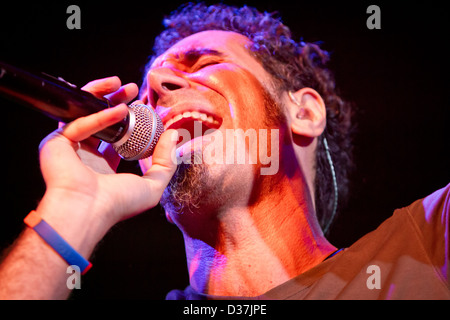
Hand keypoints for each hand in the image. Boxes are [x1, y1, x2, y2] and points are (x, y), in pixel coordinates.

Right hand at [37, 77, 176, 236]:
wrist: (89, 211)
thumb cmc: (118, 203)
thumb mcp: (153, 185)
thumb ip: (166, 162)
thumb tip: (173, 135)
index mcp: (102, 165)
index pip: (115, 136)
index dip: (129, 119)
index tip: (143, 105)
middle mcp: (84, 155)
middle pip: (99, 119)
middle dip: (116, 100)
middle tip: (133, 89)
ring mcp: (69, 148)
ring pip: (84, 113)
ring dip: (101, 95)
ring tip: (120, 84)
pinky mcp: (56, 142)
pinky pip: (79, 123)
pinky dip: (99, 117)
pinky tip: (119, 110)